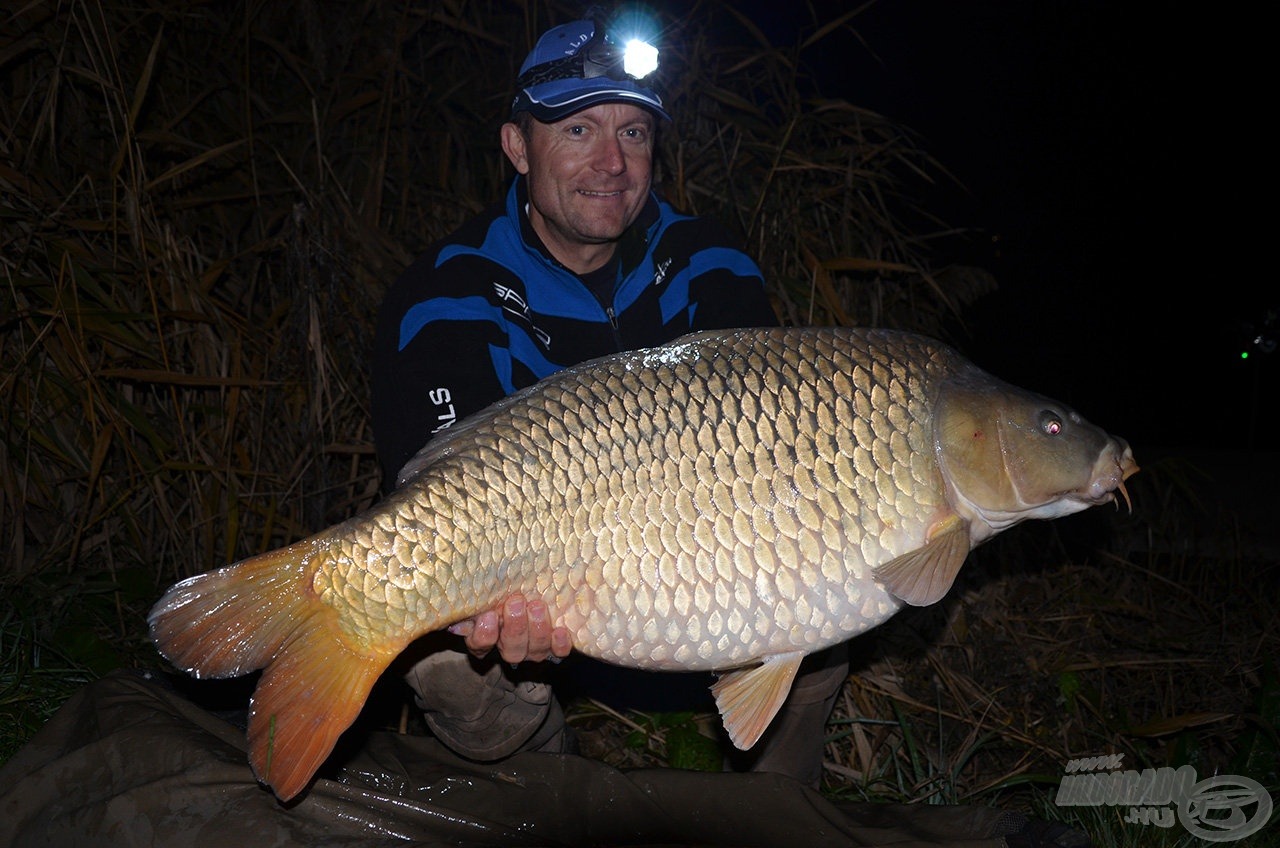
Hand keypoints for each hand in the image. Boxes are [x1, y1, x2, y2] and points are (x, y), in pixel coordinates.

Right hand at [449, 593, 572, 663]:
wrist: (529, 588)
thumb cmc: (499, 587)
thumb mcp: (483, 590)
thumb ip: (472, 599)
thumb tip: (459, 613)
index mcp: (485, 638)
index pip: (480, 645)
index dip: (485, 635)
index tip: (489, 615)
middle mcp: (509, 649)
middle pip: (511, 650)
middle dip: (514, 627)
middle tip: (515, 603)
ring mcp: (533, 650)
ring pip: (535, 651)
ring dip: (537, 630)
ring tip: (536, 607)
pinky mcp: (554, 646)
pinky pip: (558, 653)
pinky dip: (560, 644)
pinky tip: (560, 631)